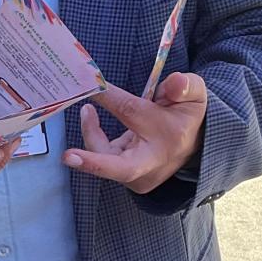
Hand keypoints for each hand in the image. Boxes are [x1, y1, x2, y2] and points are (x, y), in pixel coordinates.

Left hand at [63, 72, 206, 194]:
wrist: (192, 145)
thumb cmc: (185, 115)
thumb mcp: (194, 93)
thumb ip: (186, 85)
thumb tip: (175, 81)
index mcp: (170, 135)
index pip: (132, 113)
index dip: (108, 97)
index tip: (91, 84)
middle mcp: (153, 161)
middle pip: (122, 169)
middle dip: (94, 163)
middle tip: (67, 156)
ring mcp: (139, 176)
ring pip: (105, 159)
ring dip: (90, 133)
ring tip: (87, 110)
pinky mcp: (127, 179)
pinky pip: (103, 159)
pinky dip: (93, 140)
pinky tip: (91, 119)